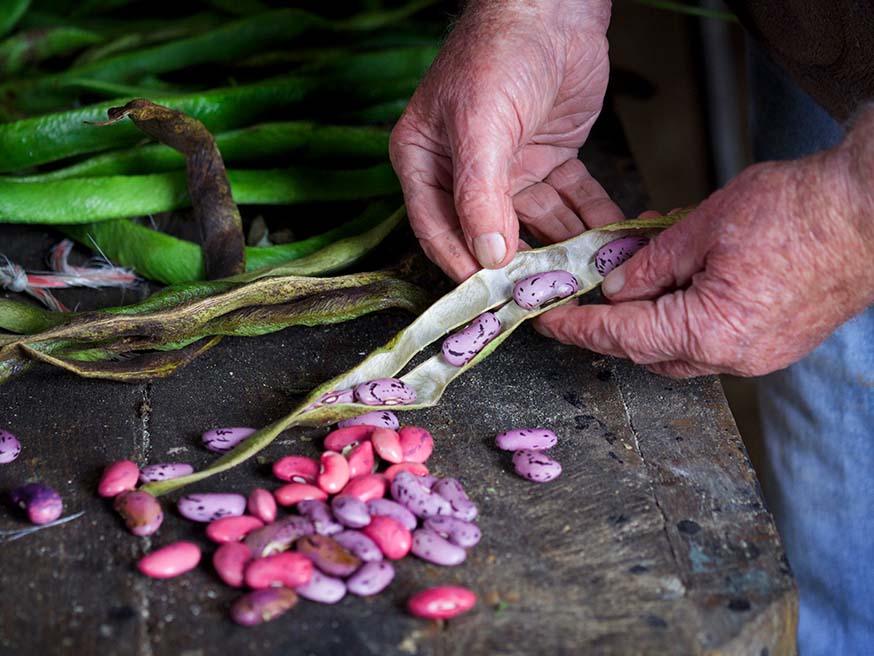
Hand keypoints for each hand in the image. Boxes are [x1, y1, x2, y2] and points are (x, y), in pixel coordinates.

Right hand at [390, 0, 615, 281]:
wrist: (556, 8)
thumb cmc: (500, 51)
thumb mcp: (481, 123)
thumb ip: (480, 193)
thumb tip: (486, 256)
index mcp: (426, 162)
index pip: (437, 228)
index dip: (461, 264)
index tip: (490, 295)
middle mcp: (465, 172)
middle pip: (488, 234)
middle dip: (519, 263)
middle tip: (544, 292)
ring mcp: (510, 170)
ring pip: (536, 223)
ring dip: (562, 248)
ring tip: (587, 274)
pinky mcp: (551, 162)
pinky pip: (571, 201)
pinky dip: (590, 221)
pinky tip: (610, 241)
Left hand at [535, 113, 873, 377]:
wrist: (870, 210)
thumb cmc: (799, 211)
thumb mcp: (704, 226)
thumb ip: (652, 263)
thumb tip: (617, 287)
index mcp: (710, 330)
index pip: (623, 337)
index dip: (580, 328)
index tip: (549, 322)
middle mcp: (734, 355)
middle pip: (648, 353)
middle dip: (610, 330)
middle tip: (581, 303)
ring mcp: (759, 355)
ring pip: (679, 352)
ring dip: (647, 326)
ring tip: (626, 289)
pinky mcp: (775, 344)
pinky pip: (711, 344)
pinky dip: (682, 323)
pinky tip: (673, 291)